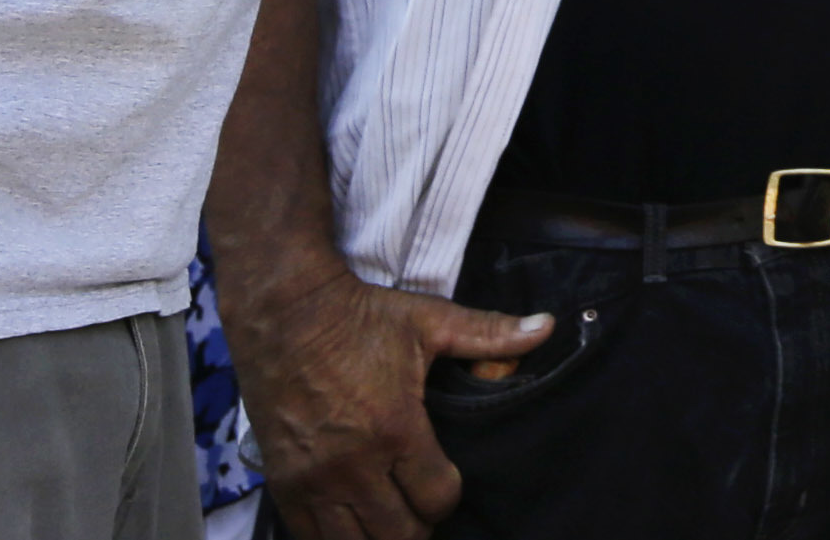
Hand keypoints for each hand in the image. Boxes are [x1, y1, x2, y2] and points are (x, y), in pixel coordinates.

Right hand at [226, 264, 552, 539]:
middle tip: (420, 506)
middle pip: (398, 534)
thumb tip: (546, 327)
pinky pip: (309, 536)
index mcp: (395, 428)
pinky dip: (334, 536)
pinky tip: (350, 521)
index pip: (436, 499)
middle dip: (417, 525)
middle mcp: (353, 465)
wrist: (285, 311)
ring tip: (387, 516)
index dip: (448, 495)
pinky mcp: (283, 482)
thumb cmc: (361, 316)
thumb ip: (489, 335)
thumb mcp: (430, 321)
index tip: (446, 482)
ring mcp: (313, 479)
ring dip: (377, 535)